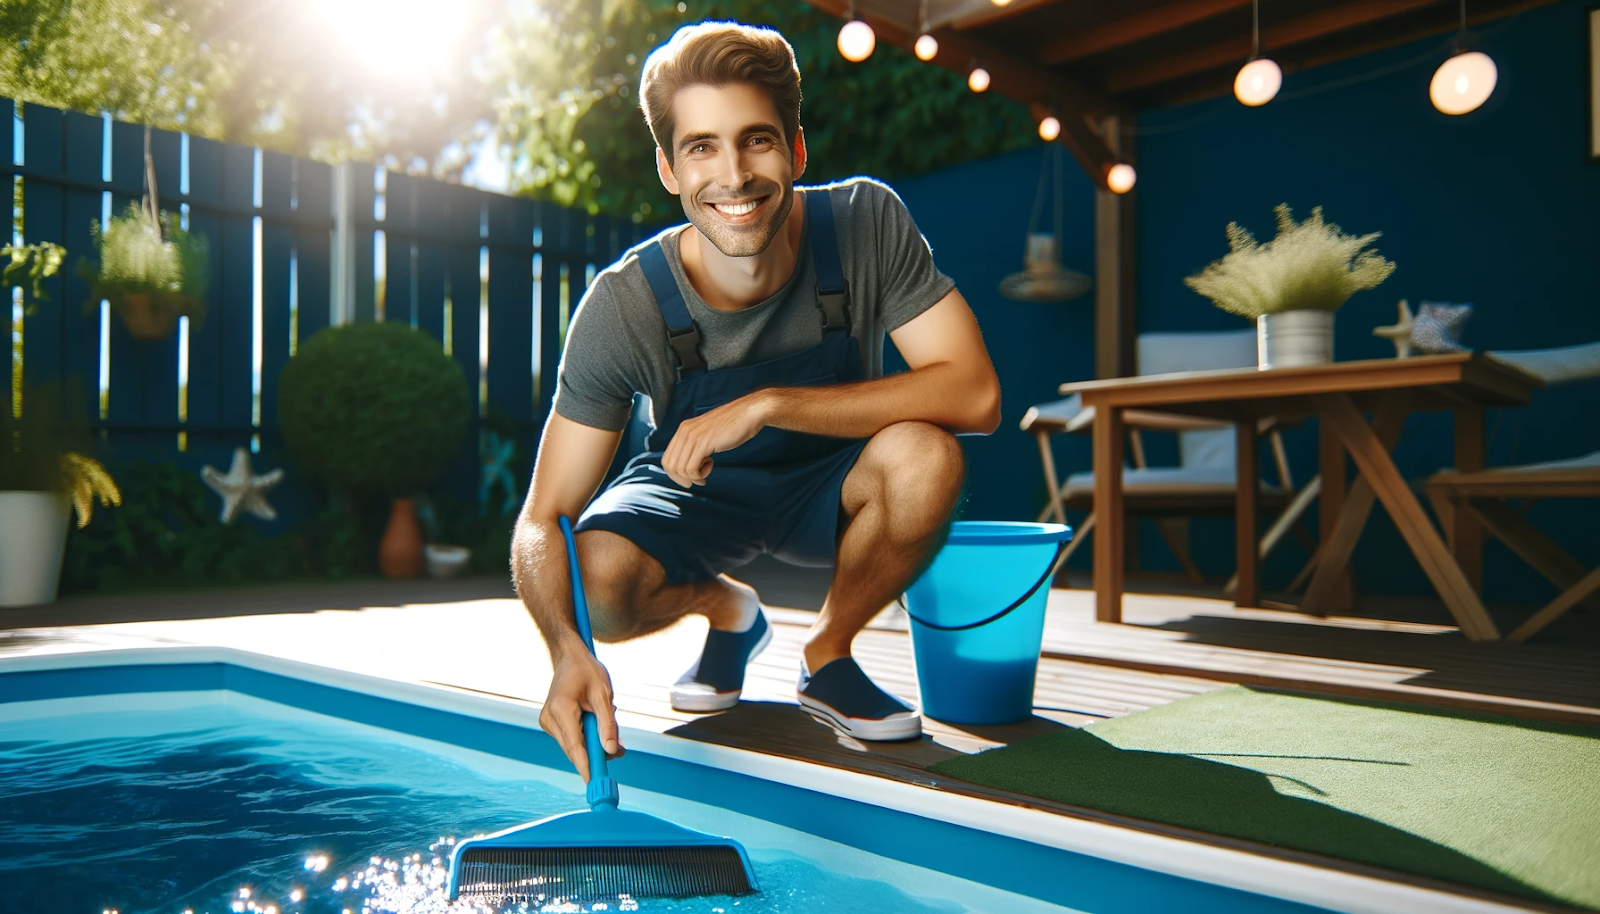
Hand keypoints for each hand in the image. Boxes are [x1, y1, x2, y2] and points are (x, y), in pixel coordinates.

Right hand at [539, 647, 623, 781]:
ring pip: (573, 746)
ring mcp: (547, 722)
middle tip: (620, 749)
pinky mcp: (550, 723)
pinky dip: (585, 737)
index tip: (595, 784)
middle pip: (574, 749)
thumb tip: (612, 751)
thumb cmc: (587, 671)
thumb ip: (608, 725)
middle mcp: (549, 718)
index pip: (574, 746)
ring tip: (609, 725)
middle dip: (597, 753)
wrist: (569, 657)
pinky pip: (570, 739)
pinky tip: (595, 722)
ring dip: (592, 743)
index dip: (586, 767)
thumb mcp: (603, 695)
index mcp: (561, 709)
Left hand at [660, 392, 771, 487]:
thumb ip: (696, 444)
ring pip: (680, 469)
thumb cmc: (733, 426)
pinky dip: (699, 475)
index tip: (689, 479)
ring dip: (693, 477)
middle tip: (698, 481)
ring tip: (707, 472)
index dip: (675, 474)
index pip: (667, 458)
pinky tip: (711, 466)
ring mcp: (693, 437)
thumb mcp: (708, 434)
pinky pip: (691, 468)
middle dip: (681, 479)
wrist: (748, 414)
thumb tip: (689, 464)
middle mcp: (684, 431)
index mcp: (683, 429)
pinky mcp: (703, 443)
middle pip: (669, 465)